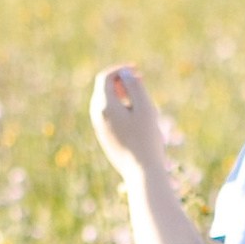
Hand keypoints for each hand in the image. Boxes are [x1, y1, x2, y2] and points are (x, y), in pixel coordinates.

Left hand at [88, 61, 168, 182]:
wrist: (142, 172)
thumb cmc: (147, 139)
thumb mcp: (146, 108)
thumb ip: (135, 86)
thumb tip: (125, 73)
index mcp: (104, 106)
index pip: (105, 78)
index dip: (120, 70)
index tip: (136, 71)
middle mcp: (97, 116)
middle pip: (103, 89)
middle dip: (121, 83)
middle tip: (141, 82)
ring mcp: (100, 128)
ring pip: (106, 103)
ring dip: (122, 96)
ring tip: (142, 102)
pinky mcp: (105, 138)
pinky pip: (109, 116)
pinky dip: (120, 109)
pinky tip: (137, 119)